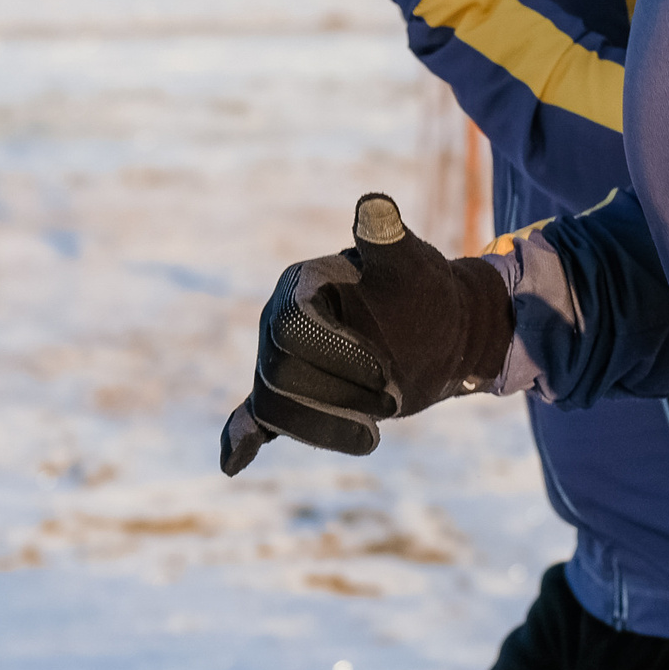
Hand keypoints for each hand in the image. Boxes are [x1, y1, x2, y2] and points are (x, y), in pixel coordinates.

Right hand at [219, 193, 515, 474]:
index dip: (335, 354)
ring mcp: (282, 360)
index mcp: (302, 285)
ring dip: (321, 428)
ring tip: (373, 436)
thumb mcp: (411, 263)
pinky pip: (256, 418)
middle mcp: (280, 321)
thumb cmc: (422, 290)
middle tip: (394, 402)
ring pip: (274, 407)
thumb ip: (387, 239)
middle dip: (336, 395)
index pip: (293, 326)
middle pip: (280, 372)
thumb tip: (374, 205)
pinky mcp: (292, 395)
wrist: (434, 327)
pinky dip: (241, 439)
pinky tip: (234, 464)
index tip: (385, 373)